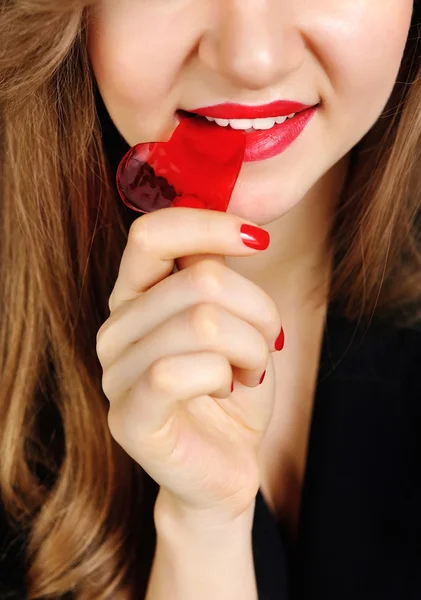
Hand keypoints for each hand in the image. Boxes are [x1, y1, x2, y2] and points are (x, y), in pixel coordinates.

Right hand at [96, 207, 281, 523]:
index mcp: (135, 297)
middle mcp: (115, 329)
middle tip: (267, 341)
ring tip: (252, 371)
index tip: (259, 240)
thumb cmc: (232, 386)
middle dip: (257, 309)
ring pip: (202, 323)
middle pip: (200, 281)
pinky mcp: (128, 418)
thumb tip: (232, 224)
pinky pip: (181, 372)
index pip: (151, 234)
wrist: (226, 462)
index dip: (209, 225)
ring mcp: (115, 373)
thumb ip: (217, 274)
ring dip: (250, 347)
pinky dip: (225, 376)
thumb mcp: (233, 319)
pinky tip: (229, 390)